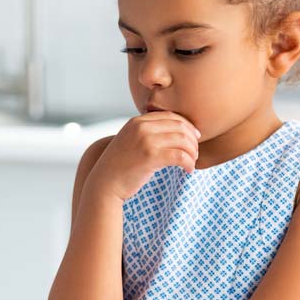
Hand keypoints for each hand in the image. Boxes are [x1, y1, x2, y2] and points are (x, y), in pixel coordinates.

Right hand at [83, 111, 199, 202]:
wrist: (104, 183)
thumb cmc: (120, 165)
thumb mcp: (130, 141)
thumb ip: (146, 132)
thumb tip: (171, 131)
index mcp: (137, 121)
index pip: (171, 116)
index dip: (187, 126)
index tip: (194, 137)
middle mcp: (141, 127)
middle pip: (179, 126)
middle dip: (192, 139)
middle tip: (196, 152)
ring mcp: (146, 141)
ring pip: (182, 140)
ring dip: (193, 152)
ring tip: (192, 162)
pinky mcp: (150, 157)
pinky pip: (180, 156)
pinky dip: (189, 163)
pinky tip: (188, 170)